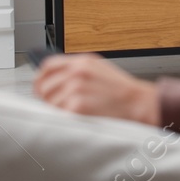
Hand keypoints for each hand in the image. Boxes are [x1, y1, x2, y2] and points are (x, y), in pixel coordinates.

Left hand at [33, 53, 160, 125]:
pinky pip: (59, 114)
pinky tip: (78, 117)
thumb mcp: (100, 70)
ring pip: (50, 102)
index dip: (41, 79)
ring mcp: (76, 89)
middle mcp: (77, 72)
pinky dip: (65, 118)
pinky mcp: (77, 106)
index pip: (48, 66)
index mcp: (82, 62)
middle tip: (59, 106)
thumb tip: (54, 81)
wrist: (138, 103)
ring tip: (75, 112)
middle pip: (44, 86)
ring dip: (58, 110)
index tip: (41, 88)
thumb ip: (77, 71)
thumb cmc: (122, 91)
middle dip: (48, 98)